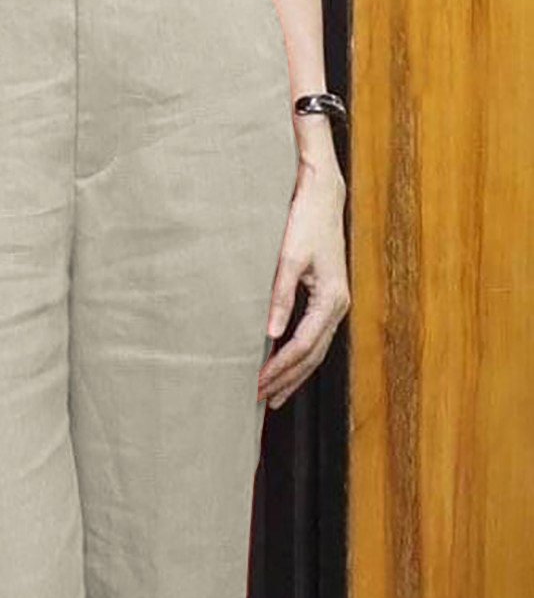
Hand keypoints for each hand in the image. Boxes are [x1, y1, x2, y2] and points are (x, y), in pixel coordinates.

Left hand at [258, 152, 348, 408]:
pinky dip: (299, 355)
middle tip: (262, 400)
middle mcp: (338, 306)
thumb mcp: (288, 257)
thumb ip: (280, 296)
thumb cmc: (304, 222)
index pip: (304, 346)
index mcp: (332, 299)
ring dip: (294, 373)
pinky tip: (283, 364)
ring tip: (272, 395)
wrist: (322, 197)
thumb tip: (270, 334)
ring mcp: (335, 303)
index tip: (258, 384)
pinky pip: (314, 336)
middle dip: (287, 379)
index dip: (280, 368)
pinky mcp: (327, 298)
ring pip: (316, 350)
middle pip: (313, 355)